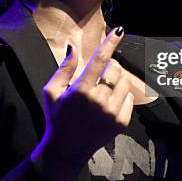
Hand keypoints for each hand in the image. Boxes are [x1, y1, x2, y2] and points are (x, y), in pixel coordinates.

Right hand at [31, 26, 133, 180]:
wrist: (66, 149)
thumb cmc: (56, 116)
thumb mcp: (52, 90)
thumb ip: (65, 67)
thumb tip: (72, 45)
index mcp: (80, 90)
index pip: (100, 59)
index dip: (110, 42)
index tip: (120, 30)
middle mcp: (99, 100)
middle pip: (115, 69)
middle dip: (110, 66)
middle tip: (100, 74)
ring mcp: (112, 112)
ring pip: (125, 82)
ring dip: (117, 80)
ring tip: (104, 88)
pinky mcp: (121, 122)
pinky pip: (130, 98)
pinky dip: (122, 95)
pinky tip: (109, 102)